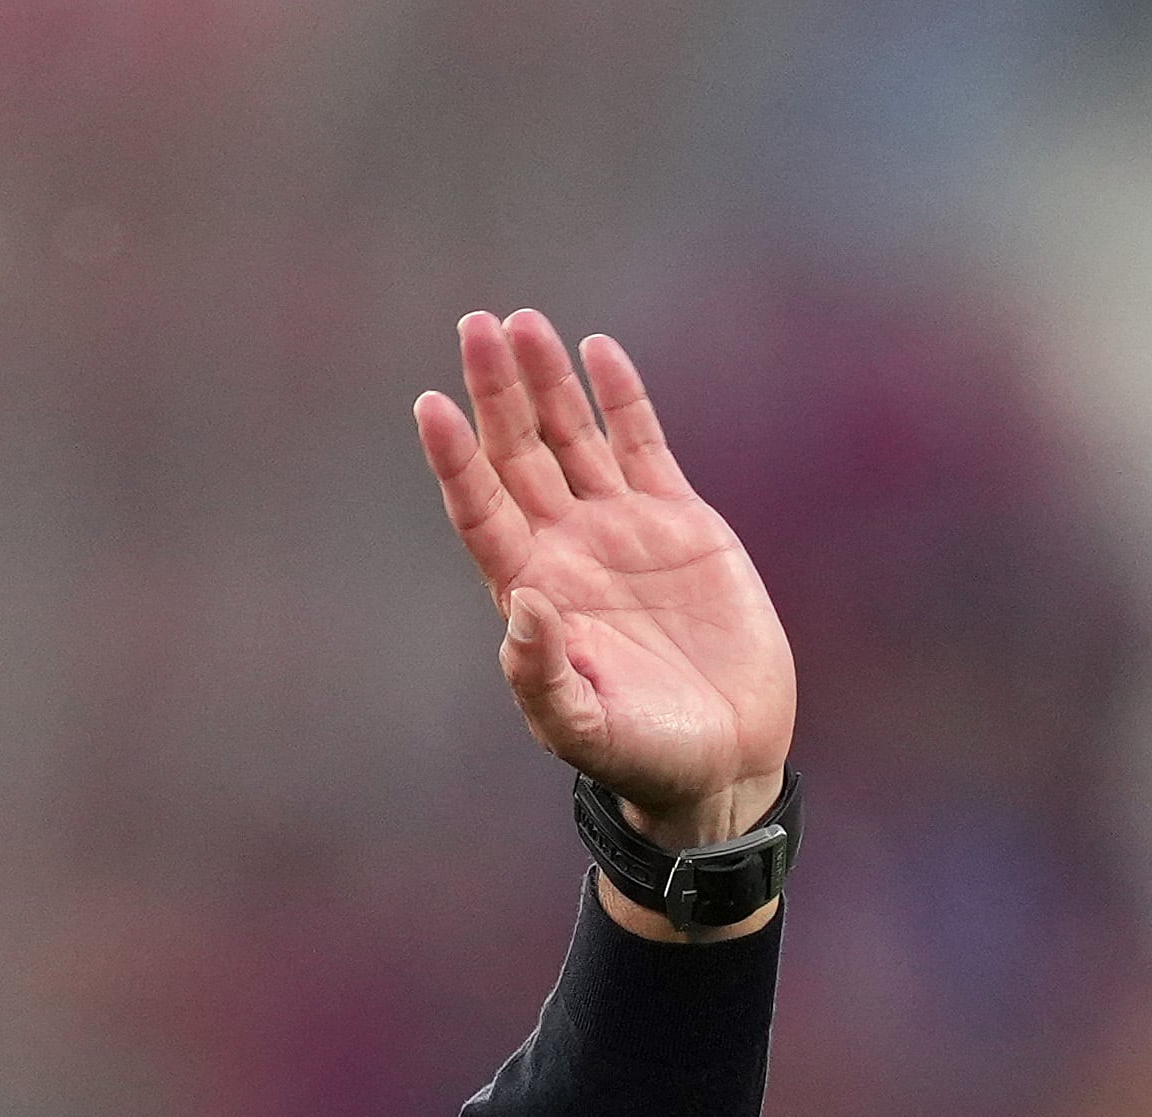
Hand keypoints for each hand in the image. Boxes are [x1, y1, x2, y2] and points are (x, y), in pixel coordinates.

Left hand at [416, 309, 796, 850]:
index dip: (455, 459)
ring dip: (546, 382)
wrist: (721, 759)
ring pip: (571, 437)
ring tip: (522, 322)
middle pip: (516, 455)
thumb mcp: (582, 725)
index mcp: (530, 591)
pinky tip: (597, 352)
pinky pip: (642, 444)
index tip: (431, 405)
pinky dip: (621, 398)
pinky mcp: (679, 521)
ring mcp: (619, 529)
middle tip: (475, 326)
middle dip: (494, 392)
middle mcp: (565, 549)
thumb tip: (523, 606)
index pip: (479, 509)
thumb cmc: (640, 756)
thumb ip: (543, 674)